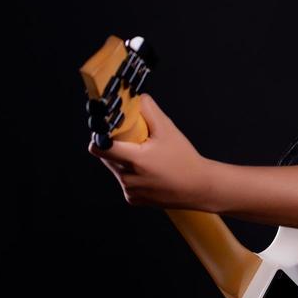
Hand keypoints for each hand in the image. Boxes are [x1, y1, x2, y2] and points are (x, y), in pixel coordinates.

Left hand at [87, 93, 215, 210]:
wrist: (198, 188)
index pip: (100, 147)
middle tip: (134, 142)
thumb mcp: (168, 130)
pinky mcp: (133, 199)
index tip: (108, 130)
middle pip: (107, 157)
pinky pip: (125, 182)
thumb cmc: (184, 159)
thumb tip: (136, 98)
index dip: (100, 136)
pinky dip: (132, 176)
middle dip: (116, 147)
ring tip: (146, 158)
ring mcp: (130, 191)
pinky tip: (149, 173)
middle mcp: (129, 178)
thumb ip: (149, 111)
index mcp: (135, 160)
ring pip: (116, 170)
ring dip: (124, 161)